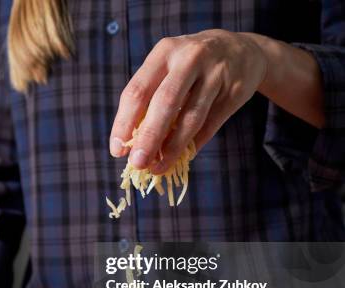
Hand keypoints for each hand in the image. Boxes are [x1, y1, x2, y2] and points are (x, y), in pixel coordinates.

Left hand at [109, 29, 267, 172]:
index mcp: (164, 52)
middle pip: (164, 103)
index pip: (137, 90)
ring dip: (172, 148)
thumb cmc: (189, 66)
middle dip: (148, 137)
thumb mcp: (168, 68)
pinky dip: (193, 144)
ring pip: (191, 117)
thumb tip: (132, 143)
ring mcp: (215, 74)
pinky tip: (180, 158)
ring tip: (158, 167)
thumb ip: (149, 98)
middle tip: (137, 164)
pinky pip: (210, 125)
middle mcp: (189, 58)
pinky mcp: (234, 91)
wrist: (241, 50)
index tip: (117, 150)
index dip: (124, 122)